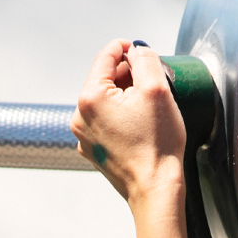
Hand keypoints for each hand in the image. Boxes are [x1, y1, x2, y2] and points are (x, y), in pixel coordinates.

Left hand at [71, 40, 186, 207]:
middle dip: (128, 75)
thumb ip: (145, 59)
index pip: (106, 56)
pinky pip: (105, 121)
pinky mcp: (93, 149)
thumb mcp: (157, 89)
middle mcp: (79, 116)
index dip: (126, 48)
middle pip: (104, 78)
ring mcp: (83, 135)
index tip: (142, 51)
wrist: (155, 189)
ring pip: (105, 100)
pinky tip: (140, 125)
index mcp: (90, 97)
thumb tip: (135, 50)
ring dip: (125, 95)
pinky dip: (120, 115)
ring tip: (148, 107)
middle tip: (153, 83)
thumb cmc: (157, 143)